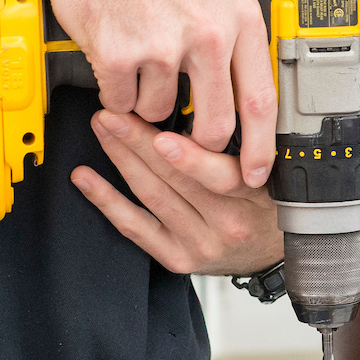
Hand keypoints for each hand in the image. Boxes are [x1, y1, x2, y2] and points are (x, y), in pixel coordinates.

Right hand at [37, 0, 275, 186]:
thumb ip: (235, 33)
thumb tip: (246, 85)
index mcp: (240, 18)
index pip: (261, 99)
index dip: (261, 146)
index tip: (256, 171)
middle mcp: (209, 34)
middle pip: (215, 124)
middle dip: (198, 140)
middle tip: (184, 133)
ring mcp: (164, 46)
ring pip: (161, 114)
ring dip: (148, 100)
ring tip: (142, 57)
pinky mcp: (121, 55)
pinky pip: (123, 102)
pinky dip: (116, 89)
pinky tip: (117, 53)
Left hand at [73, 110, 283, 275]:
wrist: (274, 253)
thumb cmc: (270, 204)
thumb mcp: (273, 172)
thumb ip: (241, 144)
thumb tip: (201, 101)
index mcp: (252, 197)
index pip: (221, 177)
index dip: (189, 158)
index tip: (163, 136)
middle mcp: (225, 223)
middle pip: (175, 181)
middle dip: (139, 142)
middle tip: (114, 113)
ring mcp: (199, 243)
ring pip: (152, 197)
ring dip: (121, 159)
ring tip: (103, 130)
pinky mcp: (178, 258)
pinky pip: (136, 229)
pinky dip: (107, 202)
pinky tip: (86, 180)